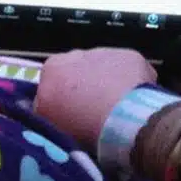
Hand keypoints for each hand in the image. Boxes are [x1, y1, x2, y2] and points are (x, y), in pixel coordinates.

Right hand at [34, 48, 157, 149]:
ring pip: (102, 68)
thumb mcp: (51, 125)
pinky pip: (127, 69)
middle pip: (77, 72)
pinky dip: (130, 81)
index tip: (73, 115)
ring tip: (117, 107)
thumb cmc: (82, 128)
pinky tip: (135, 99)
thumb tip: (46, 106)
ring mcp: (105, 52)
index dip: (61, 100)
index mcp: (51, 69)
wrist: (124, 120)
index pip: (51, 84)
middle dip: (84, 87)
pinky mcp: (130, 55)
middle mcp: (75, 54)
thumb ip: (45, 110)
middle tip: (95, 111)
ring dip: (107, 82)